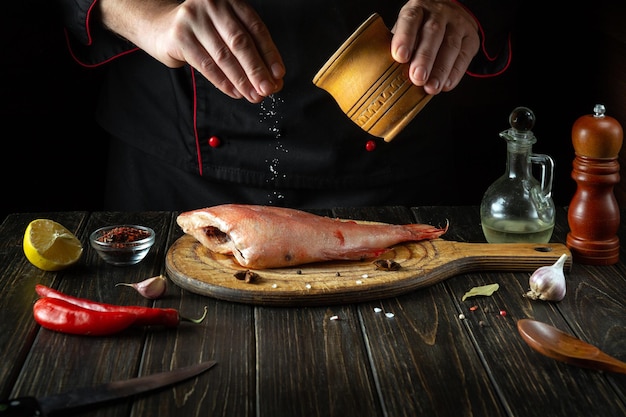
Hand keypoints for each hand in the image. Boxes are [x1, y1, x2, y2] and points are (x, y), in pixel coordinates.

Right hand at [100, 0, 284, 102]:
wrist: (161, 28)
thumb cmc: (202, 34)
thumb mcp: (226, 33)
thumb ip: (248, 51)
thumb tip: (272, 78)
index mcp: (231, 1)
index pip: (256, 29)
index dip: (270, 53)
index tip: (278, 74)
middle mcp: (213, 5)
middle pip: (241, 42)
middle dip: (257, 70)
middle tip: (268, 89)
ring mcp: (194, 19)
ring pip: (224, 56)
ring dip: (241, 80)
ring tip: (253, 95)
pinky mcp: (180, 36)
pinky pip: (206, 65)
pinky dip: (223, 82)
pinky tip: (235, 92)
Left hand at [390, 0, 479, 94]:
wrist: (449, 16)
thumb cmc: (420, 29)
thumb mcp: (406, 30)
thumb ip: (399, 46)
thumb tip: (385, 72)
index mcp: (418, 8)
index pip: (410, 19)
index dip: (405, 38)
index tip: (400, 57)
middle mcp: (440, 12)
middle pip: (433, 33)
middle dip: (425, 57)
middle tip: (417, 78)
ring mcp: (458, 23)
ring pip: (450, 45)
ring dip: (441, 69)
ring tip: (431, 87)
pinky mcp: (471, 37)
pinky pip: (464, 56)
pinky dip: (455, 73)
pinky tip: (445, 84)